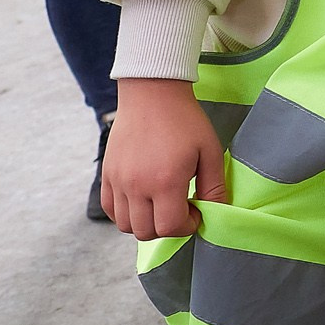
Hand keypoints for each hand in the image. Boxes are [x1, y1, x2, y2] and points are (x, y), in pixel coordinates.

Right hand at [101, 78, 228, 240]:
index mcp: (165, 181)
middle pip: (146, 231)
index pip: (170, 227)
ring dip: (146, 223)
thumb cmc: (185, 120)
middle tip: (180, 208)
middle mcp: (136, 185)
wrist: (153, 93)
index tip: (196, 211)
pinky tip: (143, 199)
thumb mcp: (210, 151)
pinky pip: (110, 209)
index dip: (187, 226)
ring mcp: (118, 181)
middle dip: (167, 227)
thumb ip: (215, 187)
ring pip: (125, 225)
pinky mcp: (107, 174)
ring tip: (161, 204)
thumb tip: (217, 212)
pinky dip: (125, 213)